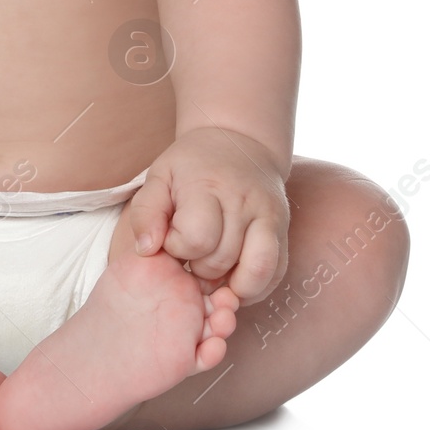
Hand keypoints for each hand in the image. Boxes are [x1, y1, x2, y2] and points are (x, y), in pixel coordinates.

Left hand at [128, 126, 289, 302]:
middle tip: (192, 254)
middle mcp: (244, 202)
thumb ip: (145, 212)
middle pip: (221, 260)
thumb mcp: (160, 176)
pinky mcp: (284, 231)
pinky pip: (275, 273)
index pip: (196, 238)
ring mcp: (269, 217)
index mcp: (208, 186)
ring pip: (256, 273)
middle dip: (200, 269)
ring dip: (230, 285)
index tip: (174, 236)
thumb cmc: (193, 165)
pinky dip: (255, 287)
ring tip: (214, 274)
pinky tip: (234, 277)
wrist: (240, 141)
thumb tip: (146, 250)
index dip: (178, 248)